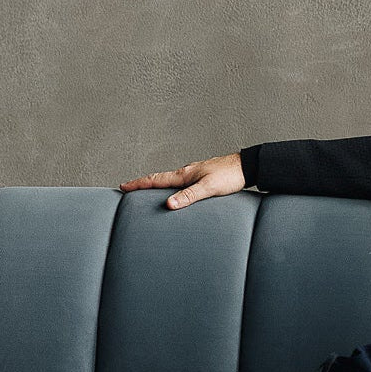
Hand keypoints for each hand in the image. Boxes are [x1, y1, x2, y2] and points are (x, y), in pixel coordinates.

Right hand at [119, 153, 245, 208]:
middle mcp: (187, 172)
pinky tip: (177, 191)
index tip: (123, 186)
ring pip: (171, 180)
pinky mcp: (204, 176)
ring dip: (157, 184)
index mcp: (185, 174)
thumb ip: (189, 196)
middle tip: (128, 188)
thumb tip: (168, 204)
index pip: (156, 180)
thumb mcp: (209, 188)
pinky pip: (182, 182)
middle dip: (143, 184)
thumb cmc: (230, 175)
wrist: (247, 166)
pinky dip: (173, 186)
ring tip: (147, 190)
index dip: (138, 184)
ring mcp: (195, 173)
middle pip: (160, 179)